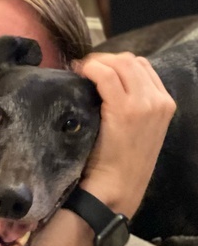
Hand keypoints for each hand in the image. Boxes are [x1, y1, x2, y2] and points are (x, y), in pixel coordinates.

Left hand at [72, 52, 175, 217]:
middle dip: (105, 59)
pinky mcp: (124, 110)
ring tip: (81, 70)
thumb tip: (109, 80)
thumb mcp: (139, 128)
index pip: (142, 66)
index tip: (98, 68)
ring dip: (97, 62)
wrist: (117, 186)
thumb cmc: (122, 161)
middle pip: (130, 61)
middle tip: (85, 67)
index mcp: (165, 103)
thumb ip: (134, 103)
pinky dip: (91, 69)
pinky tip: (80, 73)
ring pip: (120, 63)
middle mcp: (159, 100)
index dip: (117, 63)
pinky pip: (106, 75)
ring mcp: (144, 104)